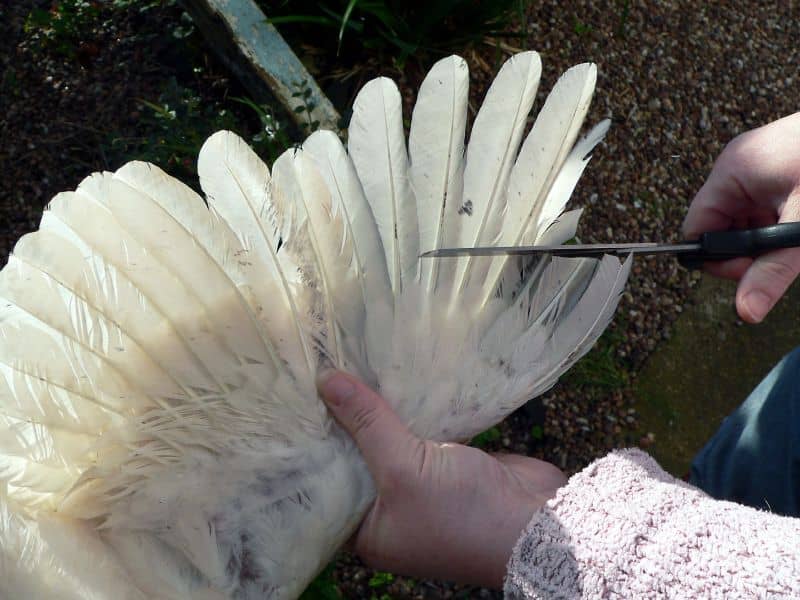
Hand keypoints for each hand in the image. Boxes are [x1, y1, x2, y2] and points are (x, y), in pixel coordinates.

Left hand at [317, 371, 565, 587]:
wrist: (540, 522)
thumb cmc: (463, 513)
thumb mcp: (404, 468)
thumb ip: (367, 423)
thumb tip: (326, 381)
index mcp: (369, 530)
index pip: (328, 485)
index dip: (314, 447)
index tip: (295, 407)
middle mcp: (391, 511)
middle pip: (359, 458)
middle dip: (346, 422)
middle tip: (318, 377)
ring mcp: (421, 486)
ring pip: (390, 441)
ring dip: (379, 411)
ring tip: (348, 368)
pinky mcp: (447, 462)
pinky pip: (420, 432)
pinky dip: (412, 408)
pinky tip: (393, 376)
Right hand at [683, 112, 799, 322]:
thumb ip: (774, 269)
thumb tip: (747, 309)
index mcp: (732, 172)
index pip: (697, 227)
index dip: (717, 257)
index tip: (750, 271)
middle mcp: (740, 166)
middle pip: (723, 225)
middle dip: (750, 249)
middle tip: (784, 256)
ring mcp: (761, 165)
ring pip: (749, 219)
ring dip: (770, 238)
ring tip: (798, 237)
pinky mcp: (781, 168)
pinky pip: (769, 206)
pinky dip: (783, 223)